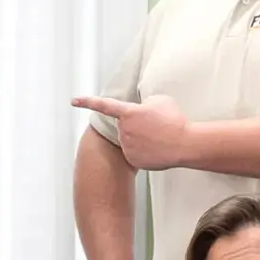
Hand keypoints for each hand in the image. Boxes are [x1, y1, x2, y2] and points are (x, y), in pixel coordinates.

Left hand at [71, 93, 191, 171]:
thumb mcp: (159, 100)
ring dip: (142, 137)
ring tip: (159, 137)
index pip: (104, 105)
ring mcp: (127, 146)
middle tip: (156, 125)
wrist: (185, 144)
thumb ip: (143, 102)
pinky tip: (157, 149)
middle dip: (137, 124)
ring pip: (130, 139)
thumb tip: (140, 109)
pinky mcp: (133, 160)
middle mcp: (124, 130)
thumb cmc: (174, 120)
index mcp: (128, 113)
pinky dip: (145, 150)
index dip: (87, 102)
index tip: (74, 101)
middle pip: (125, 125)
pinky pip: (135, 152)